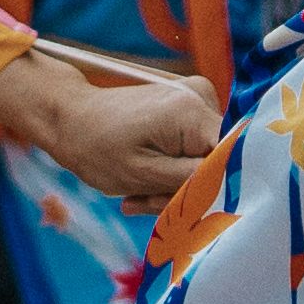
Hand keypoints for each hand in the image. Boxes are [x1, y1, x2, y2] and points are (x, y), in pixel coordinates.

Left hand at [0, 40, 220, 206]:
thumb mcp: (144, 175)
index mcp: (192, 110)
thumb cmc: (96, 148)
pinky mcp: (189, 107)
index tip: (186, 206)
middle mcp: (202, 96)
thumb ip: (192, 181)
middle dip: (189, 188)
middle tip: (147, 202)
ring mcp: (196, 99)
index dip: (216, 187)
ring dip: (178, 183)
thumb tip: (232, 186)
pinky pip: (195, 149)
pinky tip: (146, 181)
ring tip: (140, 192)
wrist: (71, 119)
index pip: (232, 157)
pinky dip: (173, 170)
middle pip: (219, 159)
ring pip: (206, 158)